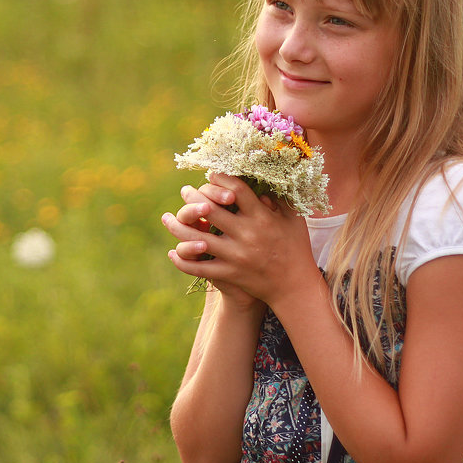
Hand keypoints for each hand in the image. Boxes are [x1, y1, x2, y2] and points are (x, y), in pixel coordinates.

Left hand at [164, 175, 314, 306]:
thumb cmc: (295, 248)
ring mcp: (235, 256)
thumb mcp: (293, 220)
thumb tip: (259, 182)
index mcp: (262, 218)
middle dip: (192, 197)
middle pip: (209, 209)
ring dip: (176, 226)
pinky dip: (183, 260)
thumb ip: (277, 199)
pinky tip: (173, 252)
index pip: (235, 190)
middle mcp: (246, 235)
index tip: (210, 175)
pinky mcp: (229, 274)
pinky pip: (199, 267)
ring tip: (167, 218)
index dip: (219, 179)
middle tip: (185, 191)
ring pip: (196, 238)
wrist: (295, 287)